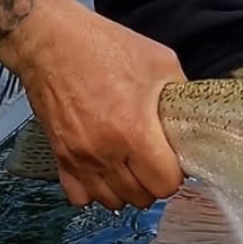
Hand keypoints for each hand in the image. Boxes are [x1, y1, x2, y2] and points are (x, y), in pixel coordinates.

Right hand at [0, 0, 185, 208]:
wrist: (50, 42)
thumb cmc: (102, 47)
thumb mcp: (160, 62)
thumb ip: (180, 94)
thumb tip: (192, 116)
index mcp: (133, 130)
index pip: (165, 183)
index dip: (175, 173)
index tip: (174, 159)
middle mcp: (104, 151)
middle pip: (140, 197)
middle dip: (153, 182)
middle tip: (155, 160)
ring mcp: (79, 157)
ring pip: (111, 201)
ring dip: (127, 189)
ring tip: (132, 166)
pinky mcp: (60, 156)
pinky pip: (80, 195)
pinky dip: (95, 190)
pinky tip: (105, 169)